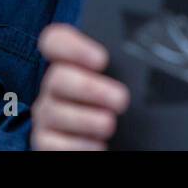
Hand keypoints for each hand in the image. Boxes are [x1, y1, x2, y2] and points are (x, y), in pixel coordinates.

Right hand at [31, 24, 129, 149]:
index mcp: (69, 63)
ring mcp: (48, 114)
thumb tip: (141, 60)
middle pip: (58, 77)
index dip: (72, 47)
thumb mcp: (121, 77)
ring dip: (85, 119)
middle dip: (90, 88)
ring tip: (109, 124)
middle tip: (120, 99)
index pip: (55, 41)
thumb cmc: (115, 103)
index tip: (101, 59)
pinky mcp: (46, 141)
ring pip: (55, 112)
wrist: (112, 137)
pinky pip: (53, 143)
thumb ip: (120, 65)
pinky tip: (97, 145)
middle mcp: (54, 86)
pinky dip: (76, 145)